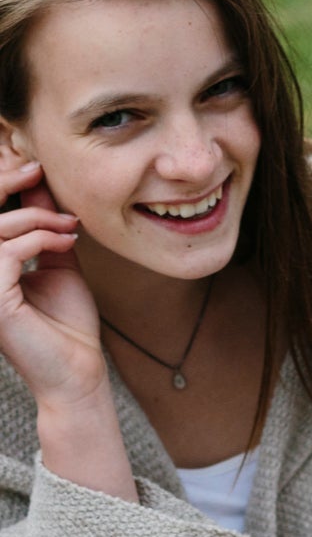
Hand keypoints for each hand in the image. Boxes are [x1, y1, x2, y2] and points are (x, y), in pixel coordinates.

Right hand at [0, 161, 101, 405]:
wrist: (79, 369)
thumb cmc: (67, 324)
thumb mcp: (56, 263)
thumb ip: (44, 228)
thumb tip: (40, 186)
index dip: (1, 185)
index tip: (33, 167)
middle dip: (5, 185)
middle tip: (38, 172)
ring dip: (36, 218)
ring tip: (69, 227)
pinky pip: (7, 251)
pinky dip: (40, 239)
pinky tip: (66, 243)